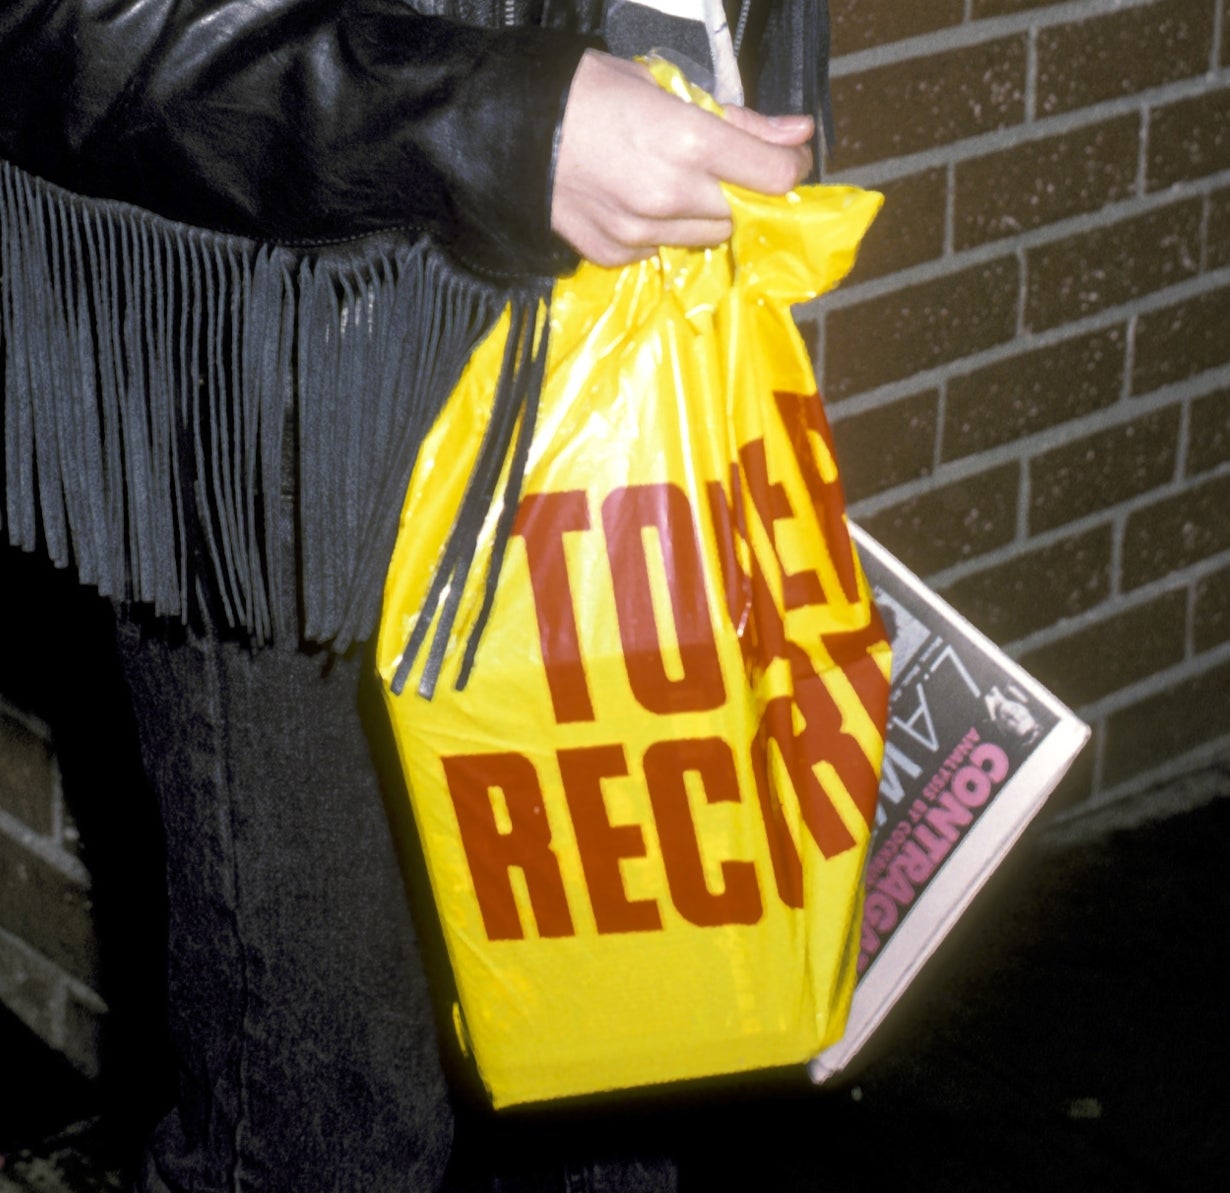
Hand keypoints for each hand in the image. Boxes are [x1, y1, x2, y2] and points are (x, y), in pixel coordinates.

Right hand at [550, 51, 813, 266]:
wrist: (505, 127)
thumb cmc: (584, 92)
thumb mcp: (664, 86)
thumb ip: (736, 120)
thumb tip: (795, 134)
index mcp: (689, 142)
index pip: (774, 175)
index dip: (789, 167)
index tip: (785, 159)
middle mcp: (670, 195)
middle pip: (742, 213)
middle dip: (741, 192)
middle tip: (717, 167)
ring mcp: (640, 232)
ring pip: (705, 237)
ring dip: (703, 214)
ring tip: (670, 182)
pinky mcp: (614, 253)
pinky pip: (659, 250)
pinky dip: (660, 230)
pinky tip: (634, 202)